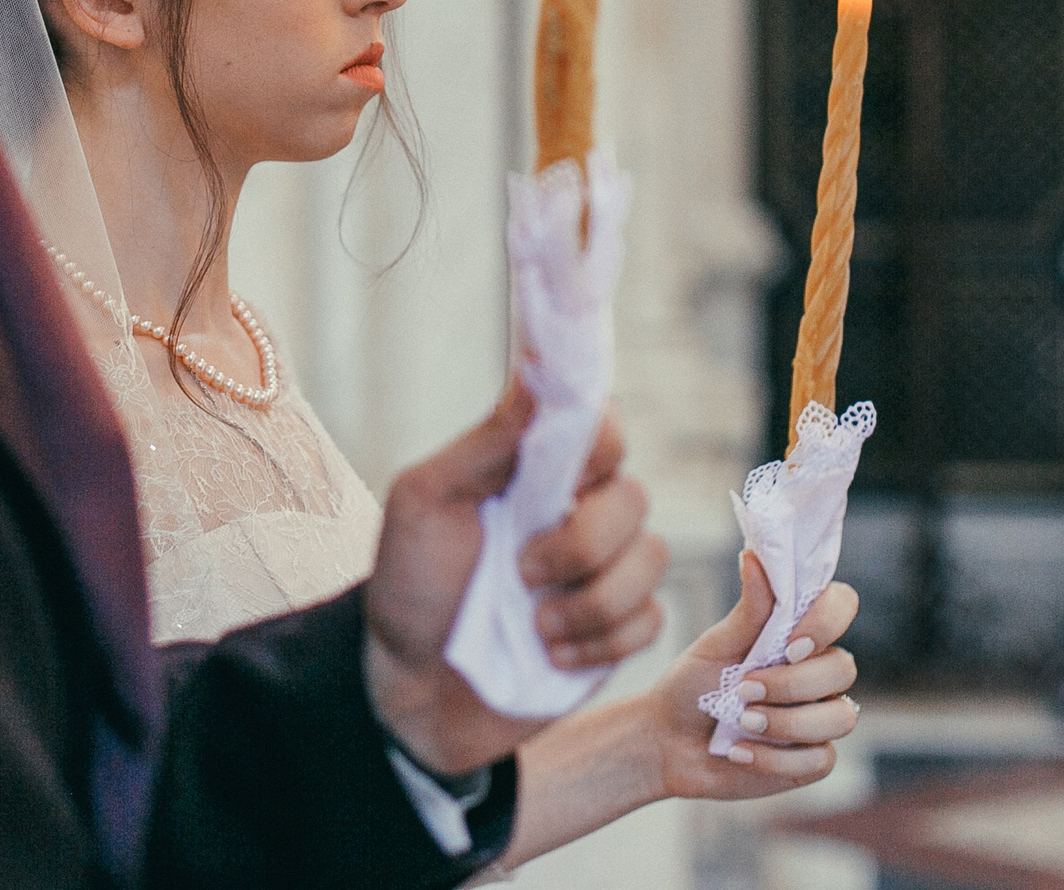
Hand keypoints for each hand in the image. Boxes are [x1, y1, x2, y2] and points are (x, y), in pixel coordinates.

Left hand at [363, 381, 668, 775]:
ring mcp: (604, 569)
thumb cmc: (411, 584)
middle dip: (581, 543)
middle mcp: (580, 508)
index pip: (602, 426)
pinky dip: (600, 643)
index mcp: (536, 469)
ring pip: (652, 558)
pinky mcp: (619, 628)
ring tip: (532, 626)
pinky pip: (650, 620)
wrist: (411, 687)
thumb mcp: (426, 502)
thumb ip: (488, 442)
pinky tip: (551, 654)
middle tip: (521, 571)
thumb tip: (535, 375)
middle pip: (634, 497)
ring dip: (589, 602)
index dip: (600, 444)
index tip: (570, 476)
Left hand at [641, 551, 857, 801]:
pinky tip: (740, 752)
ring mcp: (818, 718)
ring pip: (841, 717)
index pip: (841, 606)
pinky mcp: (810, 760)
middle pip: (844, 668)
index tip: (789, 644)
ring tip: (742, 722)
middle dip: (792, 684)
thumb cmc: (692, 685)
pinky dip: (776, 760)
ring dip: (787, 723)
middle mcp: (817, 673)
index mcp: (798, 633)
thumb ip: (749, 608)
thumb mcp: (716, 643)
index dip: (827, 622)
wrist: (666, 741)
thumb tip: (754, 556)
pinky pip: (821, 759)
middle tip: (744, 690)